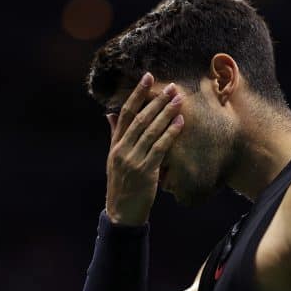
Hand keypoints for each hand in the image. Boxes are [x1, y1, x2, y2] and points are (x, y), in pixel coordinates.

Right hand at [104, 72, 184, 225]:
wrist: (122, 212)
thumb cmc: (121, 184)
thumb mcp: (113, 158)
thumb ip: (114, 135)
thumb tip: (110, 114)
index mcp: (115, 144)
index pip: (125, 113)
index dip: (137, 94)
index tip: (148, 77)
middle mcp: (122, 149)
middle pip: (140, 119)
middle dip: (156, 101)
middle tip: (171, 86)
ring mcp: (133, 160)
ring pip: (151, 131)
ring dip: (166, 113)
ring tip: (178, 100)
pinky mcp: (145, 171)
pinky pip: (160, 148)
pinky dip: (170, 133)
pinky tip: (180, 122)